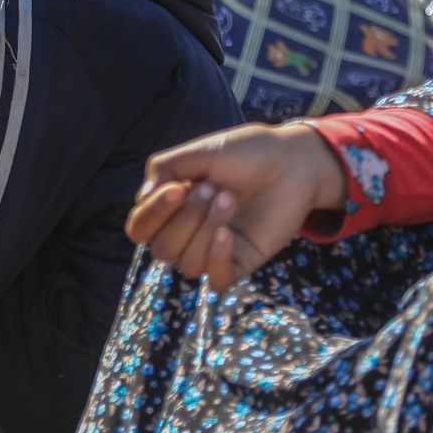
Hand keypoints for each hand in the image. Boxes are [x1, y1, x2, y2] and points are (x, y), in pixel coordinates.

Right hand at [126, 122, 347, 292]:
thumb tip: (142, 197)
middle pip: (162, 250)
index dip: (152, 214)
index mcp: (171, 207)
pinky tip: (229, 233)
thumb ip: (164, 168)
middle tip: (213, 187)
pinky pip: (217, 280)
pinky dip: (218, 258)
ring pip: (188, 264)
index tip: (177, 188)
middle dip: (184, 219)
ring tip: (229, 198)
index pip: (140, 228)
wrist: (292, 161)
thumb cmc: (245, 153)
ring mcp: (214, 250)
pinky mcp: (241, 263)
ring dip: (205, 230)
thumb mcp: (199, 152)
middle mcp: (188, 232)